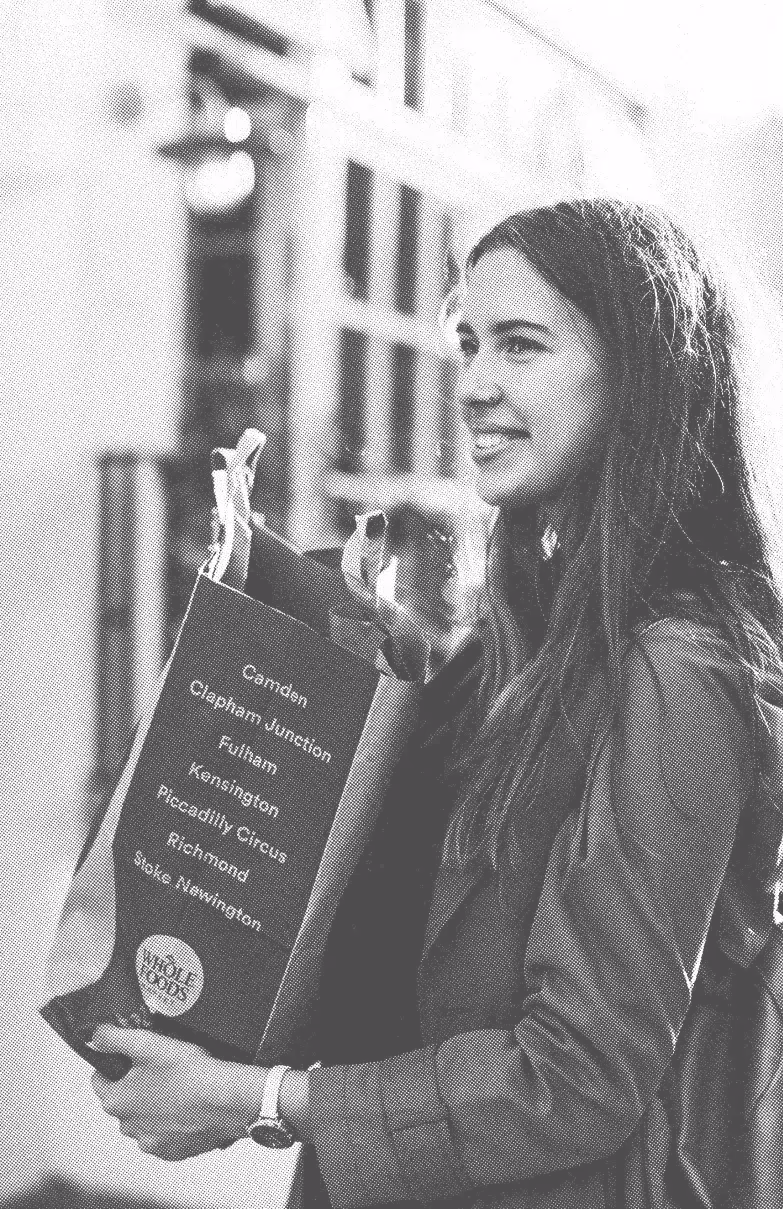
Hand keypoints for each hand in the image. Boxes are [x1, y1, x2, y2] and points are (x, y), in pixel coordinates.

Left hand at [89, 1025, 268, 1160]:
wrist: (228, 1101)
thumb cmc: (189, 1072)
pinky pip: (166, 1133)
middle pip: (124, 1099)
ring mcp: (152, 1143)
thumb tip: (95, 1036)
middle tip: (162, 1065)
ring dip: (155, 1104)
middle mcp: (128, 1128)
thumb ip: (115, 1038)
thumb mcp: (148, 1044)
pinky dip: (174, 1121)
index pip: (100, 1078)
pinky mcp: (174, 1152)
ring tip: (180, 1084)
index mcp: (116, 1102)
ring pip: (145, 1118)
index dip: (115, 1061)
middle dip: (137, 1083)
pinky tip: (190, 1104)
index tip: (134, 1054)